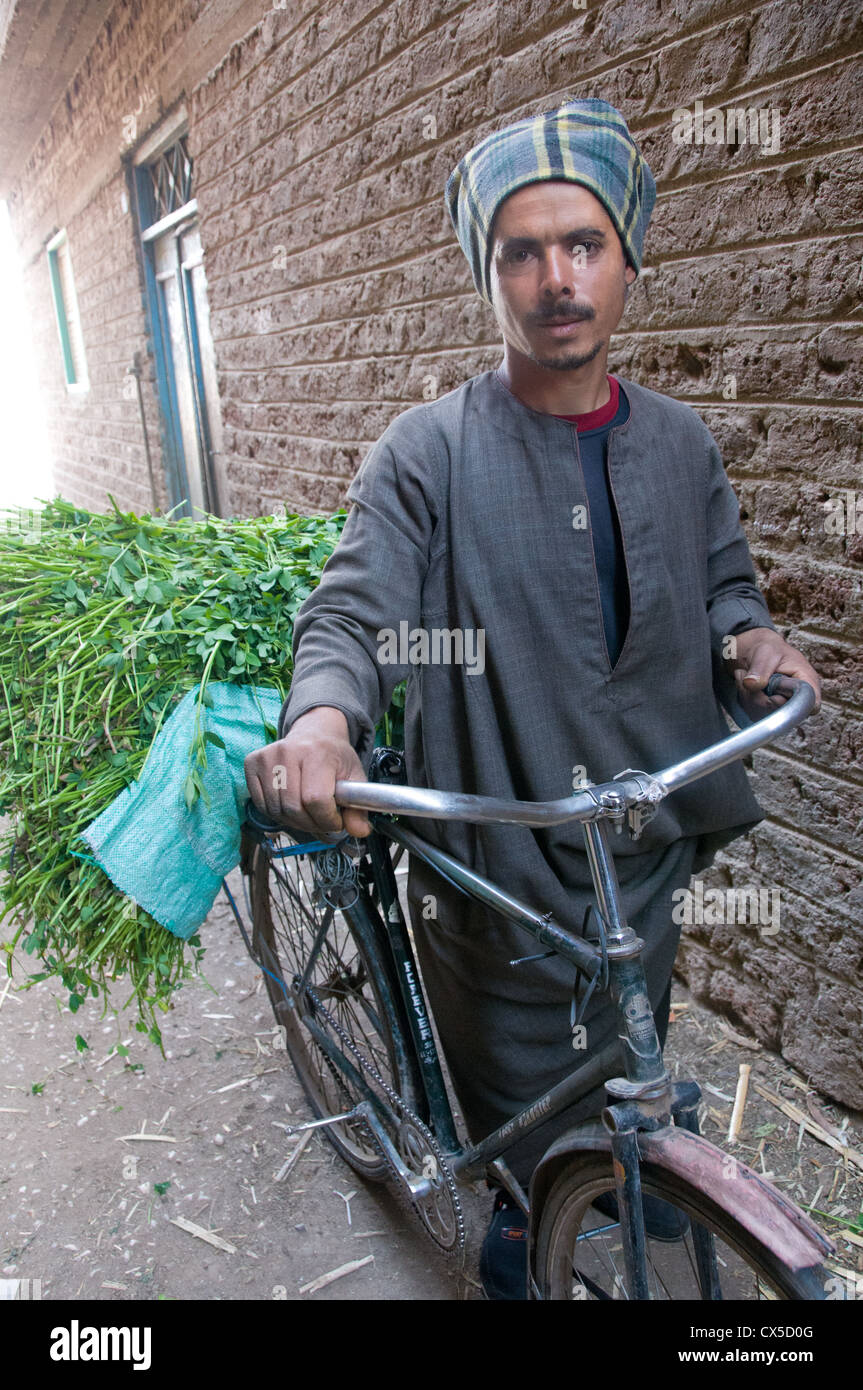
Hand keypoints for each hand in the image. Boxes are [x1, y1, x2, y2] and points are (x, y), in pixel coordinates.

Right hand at [243, 706, 371, 838]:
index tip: (336, 821)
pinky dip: (277, 813)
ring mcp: (267, 757)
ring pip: (277, 810)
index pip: (316, 799)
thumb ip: (358, 807)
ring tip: (308, 813)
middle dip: (312, 824)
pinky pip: (261, 804)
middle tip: (322, 820)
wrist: (314, 733)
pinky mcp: (251, 763)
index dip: (327, 819)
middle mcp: (288, 751)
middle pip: (294, 808)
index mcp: (317, 752)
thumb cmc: (334, 757)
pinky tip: (291, 805)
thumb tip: (361, 832)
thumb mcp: (355, 777)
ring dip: (294, 822)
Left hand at [724, 628, 821, 720]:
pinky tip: (746, 686)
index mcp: (807, 680)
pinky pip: (755, 714)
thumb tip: (752, 685)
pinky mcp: (769, 709)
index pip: (811, 706)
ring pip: (765, 715)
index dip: (791, 706)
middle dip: (761, 699)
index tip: (773, 697)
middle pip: (783, 714)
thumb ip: (760, 669)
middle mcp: (797, 695)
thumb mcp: (764, 652)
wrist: (753, 651)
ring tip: (747, 678)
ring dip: (749, 697)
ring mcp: (783, 704)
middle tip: (750, 680)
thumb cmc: (767, 648)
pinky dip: (745, 700)